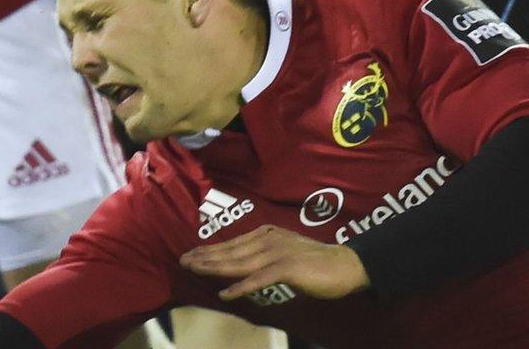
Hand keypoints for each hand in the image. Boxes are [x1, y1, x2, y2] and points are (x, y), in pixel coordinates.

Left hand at [180, 225, 368, 301]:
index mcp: (266, 235)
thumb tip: (244, 262)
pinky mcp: (286, 268)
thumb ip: (265, 254)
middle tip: (182, 261)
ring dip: (214, 267)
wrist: (347, 265)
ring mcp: (276, 253)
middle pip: (229, 251)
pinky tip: (224, 293)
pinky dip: (240, 287)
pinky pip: (258, 279)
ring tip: (194, 270)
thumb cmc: (317, 262)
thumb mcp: (285, 251)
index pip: (232, 244)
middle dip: (204, 257)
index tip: (190, 254)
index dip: (209, 250)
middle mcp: (267, 240)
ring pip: (238, 263)